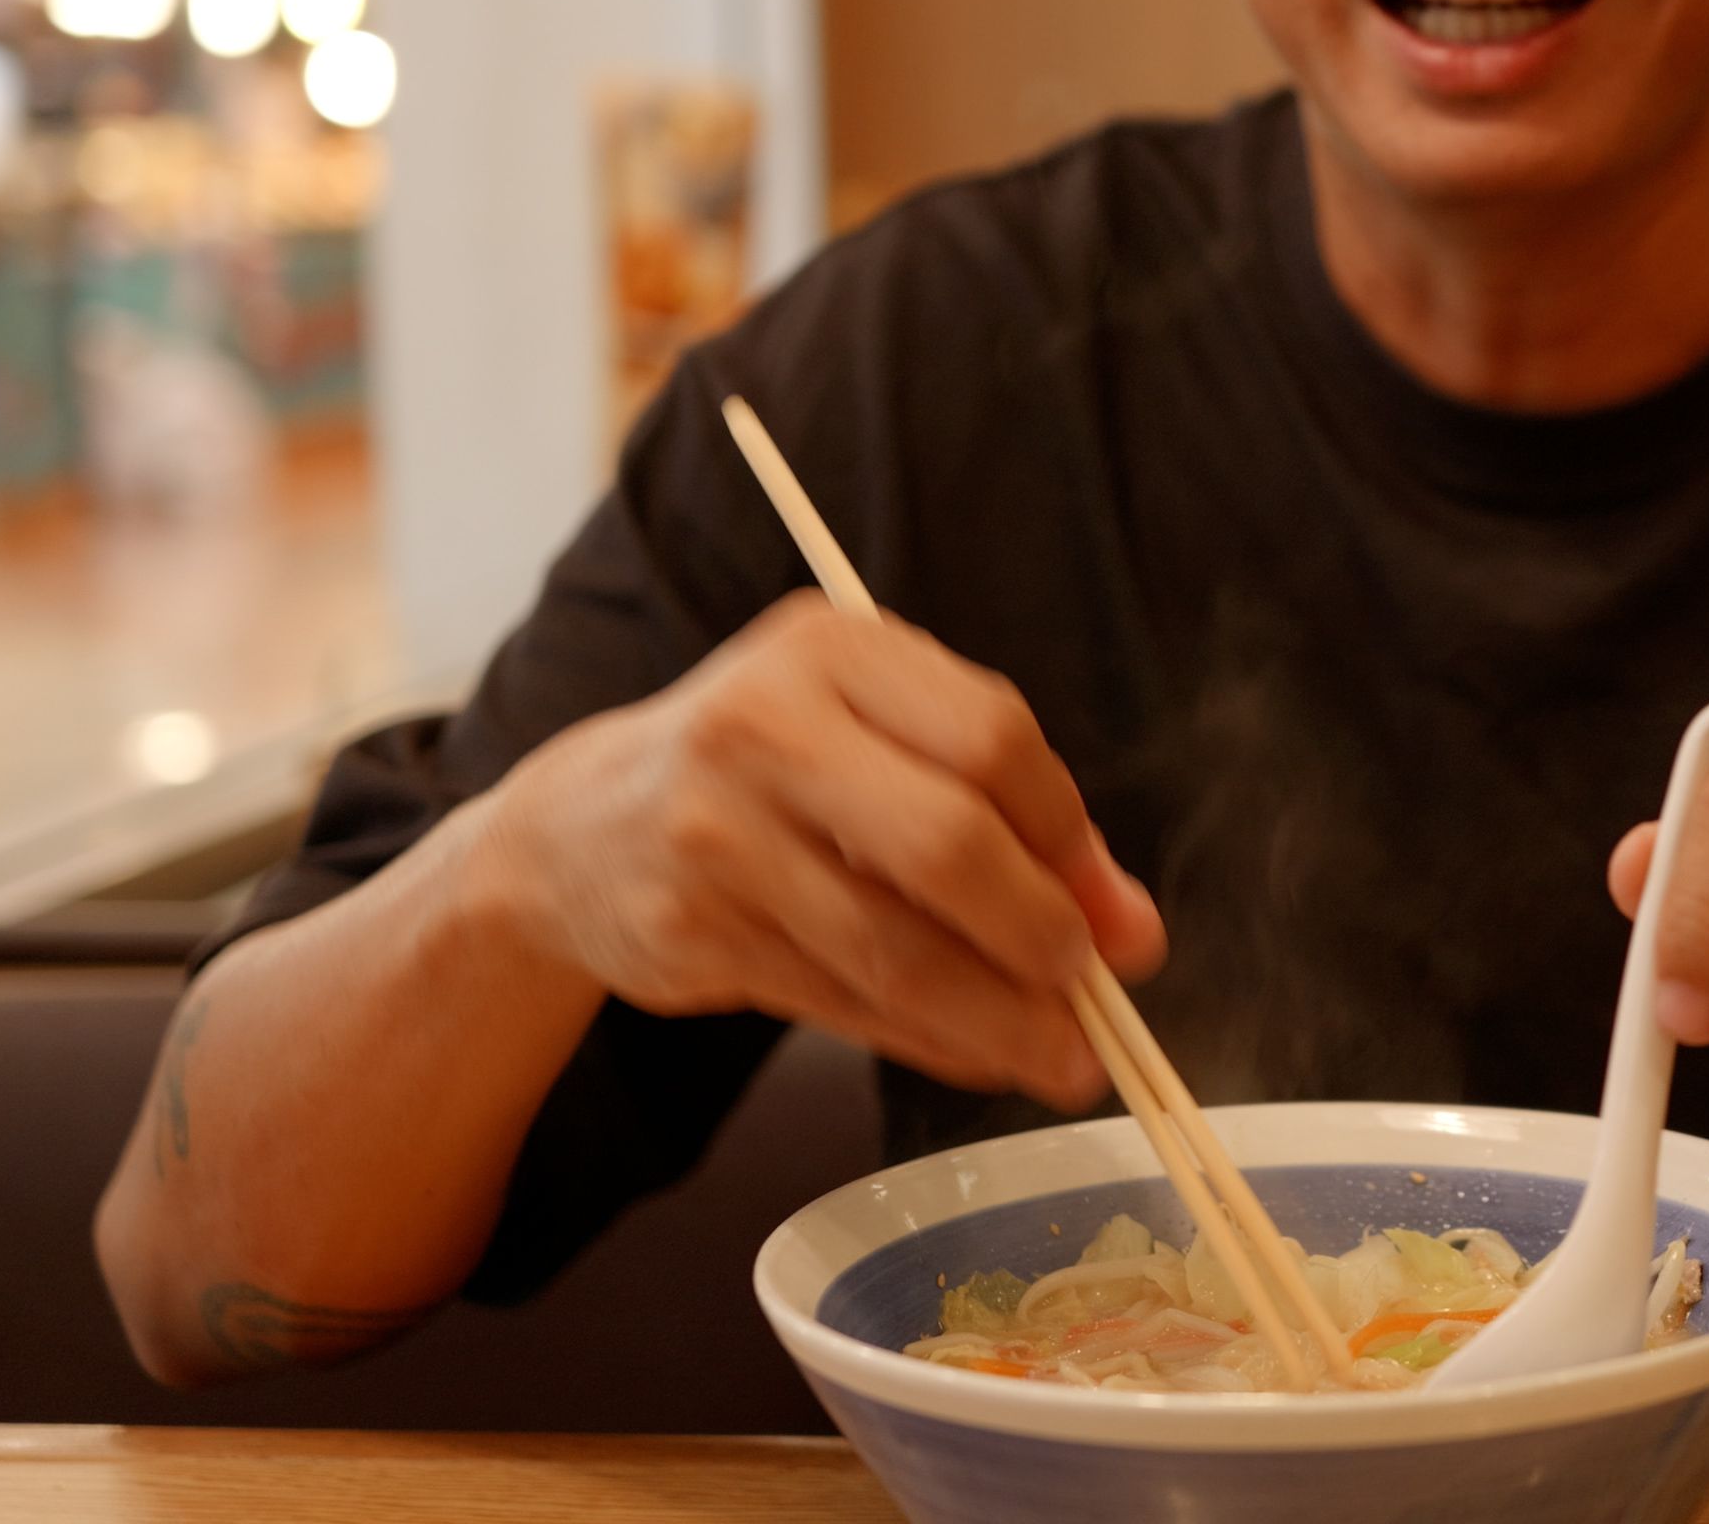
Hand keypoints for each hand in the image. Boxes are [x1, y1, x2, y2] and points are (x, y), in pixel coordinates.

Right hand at [465, 592, 1166, 1107]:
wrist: (580, 828)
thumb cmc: (771, 770)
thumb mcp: (875, 736)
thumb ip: (1003, 806)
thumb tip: (1128, 927)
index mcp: (831, 649)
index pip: (992, 738)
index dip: (1068, 837)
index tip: (1112, 909)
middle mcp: (763, 727)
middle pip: (946, 845)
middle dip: (1040, 933)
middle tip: (1093, 990)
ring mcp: (715, 833)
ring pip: (893, 950)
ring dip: (998, 1020)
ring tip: (1063, 1060)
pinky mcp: (691, 933)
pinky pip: (842, 1004)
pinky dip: (928, 1042)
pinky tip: (977, 1053)